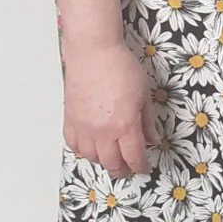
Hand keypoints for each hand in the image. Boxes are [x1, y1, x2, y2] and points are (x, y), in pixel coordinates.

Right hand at [62, 42, 158, 177]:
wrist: (94, 52)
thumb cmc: (119, 66)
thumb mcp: (144, 93)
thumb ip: (147, 121)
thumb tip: (152, 138)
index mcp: (125, 125)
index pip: (133, 157)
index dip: (140, 166)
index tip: (143, 167)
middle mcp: (102, 131)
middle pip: (112, 163)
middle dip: (122, 170)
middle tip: (128, 169)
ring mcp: (84, 127)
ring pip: (91, 158)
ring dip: (103, 162)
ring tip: (111, 158)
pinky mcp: (70, 119)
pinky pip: (73, 145)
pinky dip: (82, 150)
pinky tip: (90, 147)